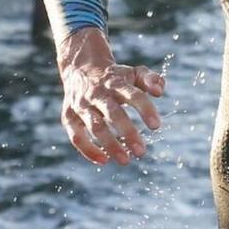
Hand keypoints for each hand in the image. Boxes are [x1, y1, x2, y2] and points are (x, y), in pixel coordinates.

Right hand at [57, 28, 164, 165]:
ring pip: (95, 126)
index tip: (156, 126)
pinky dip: (88, 150)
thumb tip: (159, 92)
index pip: (133, 95)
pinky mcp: (69, 116)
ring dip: (110, 144)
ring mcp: (81, 105)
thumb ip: (150, 80)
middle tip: (141, 152)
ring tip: (126, 161)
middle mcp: (97, 93)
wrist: (80, 68)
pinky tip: (104, 160)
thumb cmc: (114, 77)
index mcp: (116, 82)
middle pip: (113, 113)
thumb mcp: (133, 73)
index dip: (145, 109)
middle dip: (128, 132)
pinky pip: (76, 136)